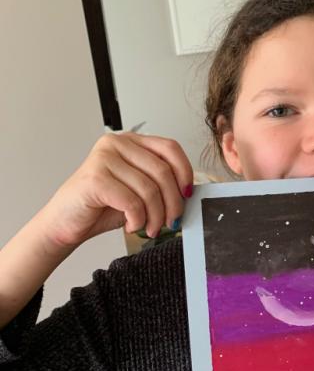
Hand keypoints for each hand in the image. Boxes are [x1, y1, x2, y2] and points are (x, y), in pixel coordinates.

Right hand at [37, 133, 193, 250]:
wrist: (67, 222)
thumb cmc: (104, 206)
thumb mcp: (139, 189)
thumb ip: (160, 182)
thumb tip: (189, 192)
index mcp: (131, 141)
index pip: (171, 148)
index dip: (185, 173)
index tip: (187, 195)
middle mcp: (117, 143)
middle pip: (163, 171)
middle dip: (173, 203)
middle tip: (171, 222)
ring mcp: (104, 158)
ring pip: (149, 190)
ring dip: (156, 217)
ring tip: (150, 228)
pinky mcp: (95, 178)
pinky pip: (132, 202)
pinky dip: (138, 220)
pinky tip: (132, 226)